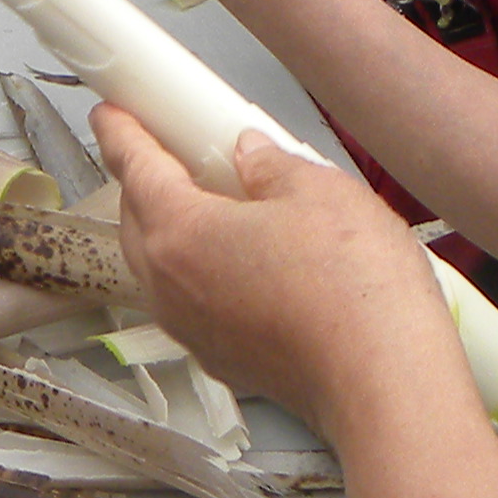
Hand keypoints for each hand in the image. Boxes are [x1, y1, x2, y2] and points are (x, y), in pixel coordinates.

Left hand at [97, 106, 461, 429]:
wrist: (385, 382)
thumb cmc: (353, 289)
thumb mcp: (319, 191)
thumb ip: (272, 165)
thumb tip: (252, 156)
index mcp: (179, 233)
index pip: (134, 167)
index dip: (121, 133)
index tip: (112, 115)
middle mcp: (172, 288)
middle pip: (139, 220)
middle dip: (147, 181)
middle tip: (173, 151)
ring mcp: (196, 332)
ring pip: (165, 267)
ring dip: (177, 232)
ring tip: (219, 205)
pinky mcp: (226, 361)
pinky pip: (197, 305)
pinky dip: (207, 276)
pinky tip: (250, 262)